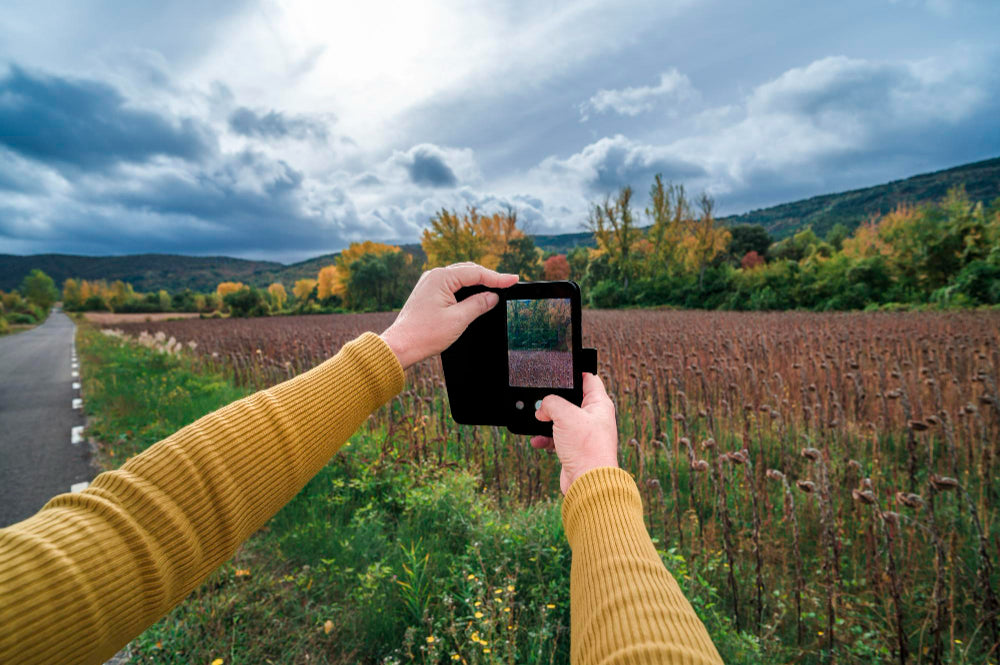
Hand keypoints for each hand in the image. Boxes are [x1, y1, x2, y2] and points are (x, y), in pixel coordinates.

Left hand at [380, 263, 518, 369]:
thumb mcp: (458, 319)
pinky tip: (475, 294)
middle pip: (468, 271)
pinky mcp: (428, 292)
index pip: (476, 273)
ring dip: (477, 282)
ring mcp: (429, 283)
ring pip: (460, 277)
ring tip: (496, 286)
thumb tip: (492, 297)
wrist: (400, 346)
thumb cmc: (424, 334)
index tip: (514, 279)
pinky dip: (466, 288)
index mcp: (441, 277)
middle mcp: (434, 276)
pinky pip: (451, 284)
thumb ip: (478, 305)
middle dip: (489, 277)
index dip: (498, 277)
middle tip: (508, 283)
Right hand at [530, 373, 619, 493]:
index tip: (561, 369)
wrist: (588, 482)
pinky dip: (546, 438)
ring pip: (562, 420)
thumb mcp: (565, 415)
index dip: (575, 371)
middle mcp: (594, 417)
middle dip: (555, 400)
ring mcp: (584, 434)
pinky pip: (557, 438)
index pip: (589, 379)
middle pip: (572, 400)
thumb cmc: (586, 448)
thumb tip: (542, 409)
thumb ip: (551, 404)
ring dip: (548, 421)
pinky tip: (538, 440)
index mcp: (599, 404)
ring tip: (538, 420)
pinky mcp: (575, 449)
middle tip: (544, 399)